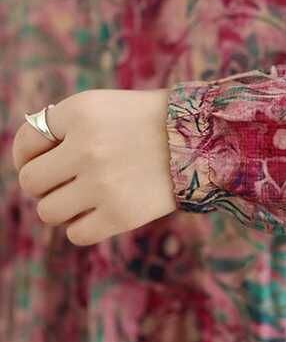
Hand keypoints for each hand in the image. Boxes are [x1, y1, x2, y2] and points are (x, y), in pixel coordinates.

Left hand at [12, 88, 176, 245]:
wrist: (202, 139)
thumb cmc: (147, 122)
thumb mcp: (103, 107)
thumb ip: (62, 128)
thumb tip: (27, 166)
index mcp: (80, 112)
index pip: (28, 140)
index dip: (29, 153)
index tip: (45, 159)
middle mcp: (86, 147)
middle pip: (31, 181)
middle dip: (46, 183)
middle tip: (69, 180)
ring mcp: (103, 183)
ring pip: (49, 211)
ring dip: (63, 207)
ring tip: (87, 197)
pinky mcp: (121, 214)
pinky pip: (77, 234)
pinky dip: (84, 227)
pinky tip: (102, 211)